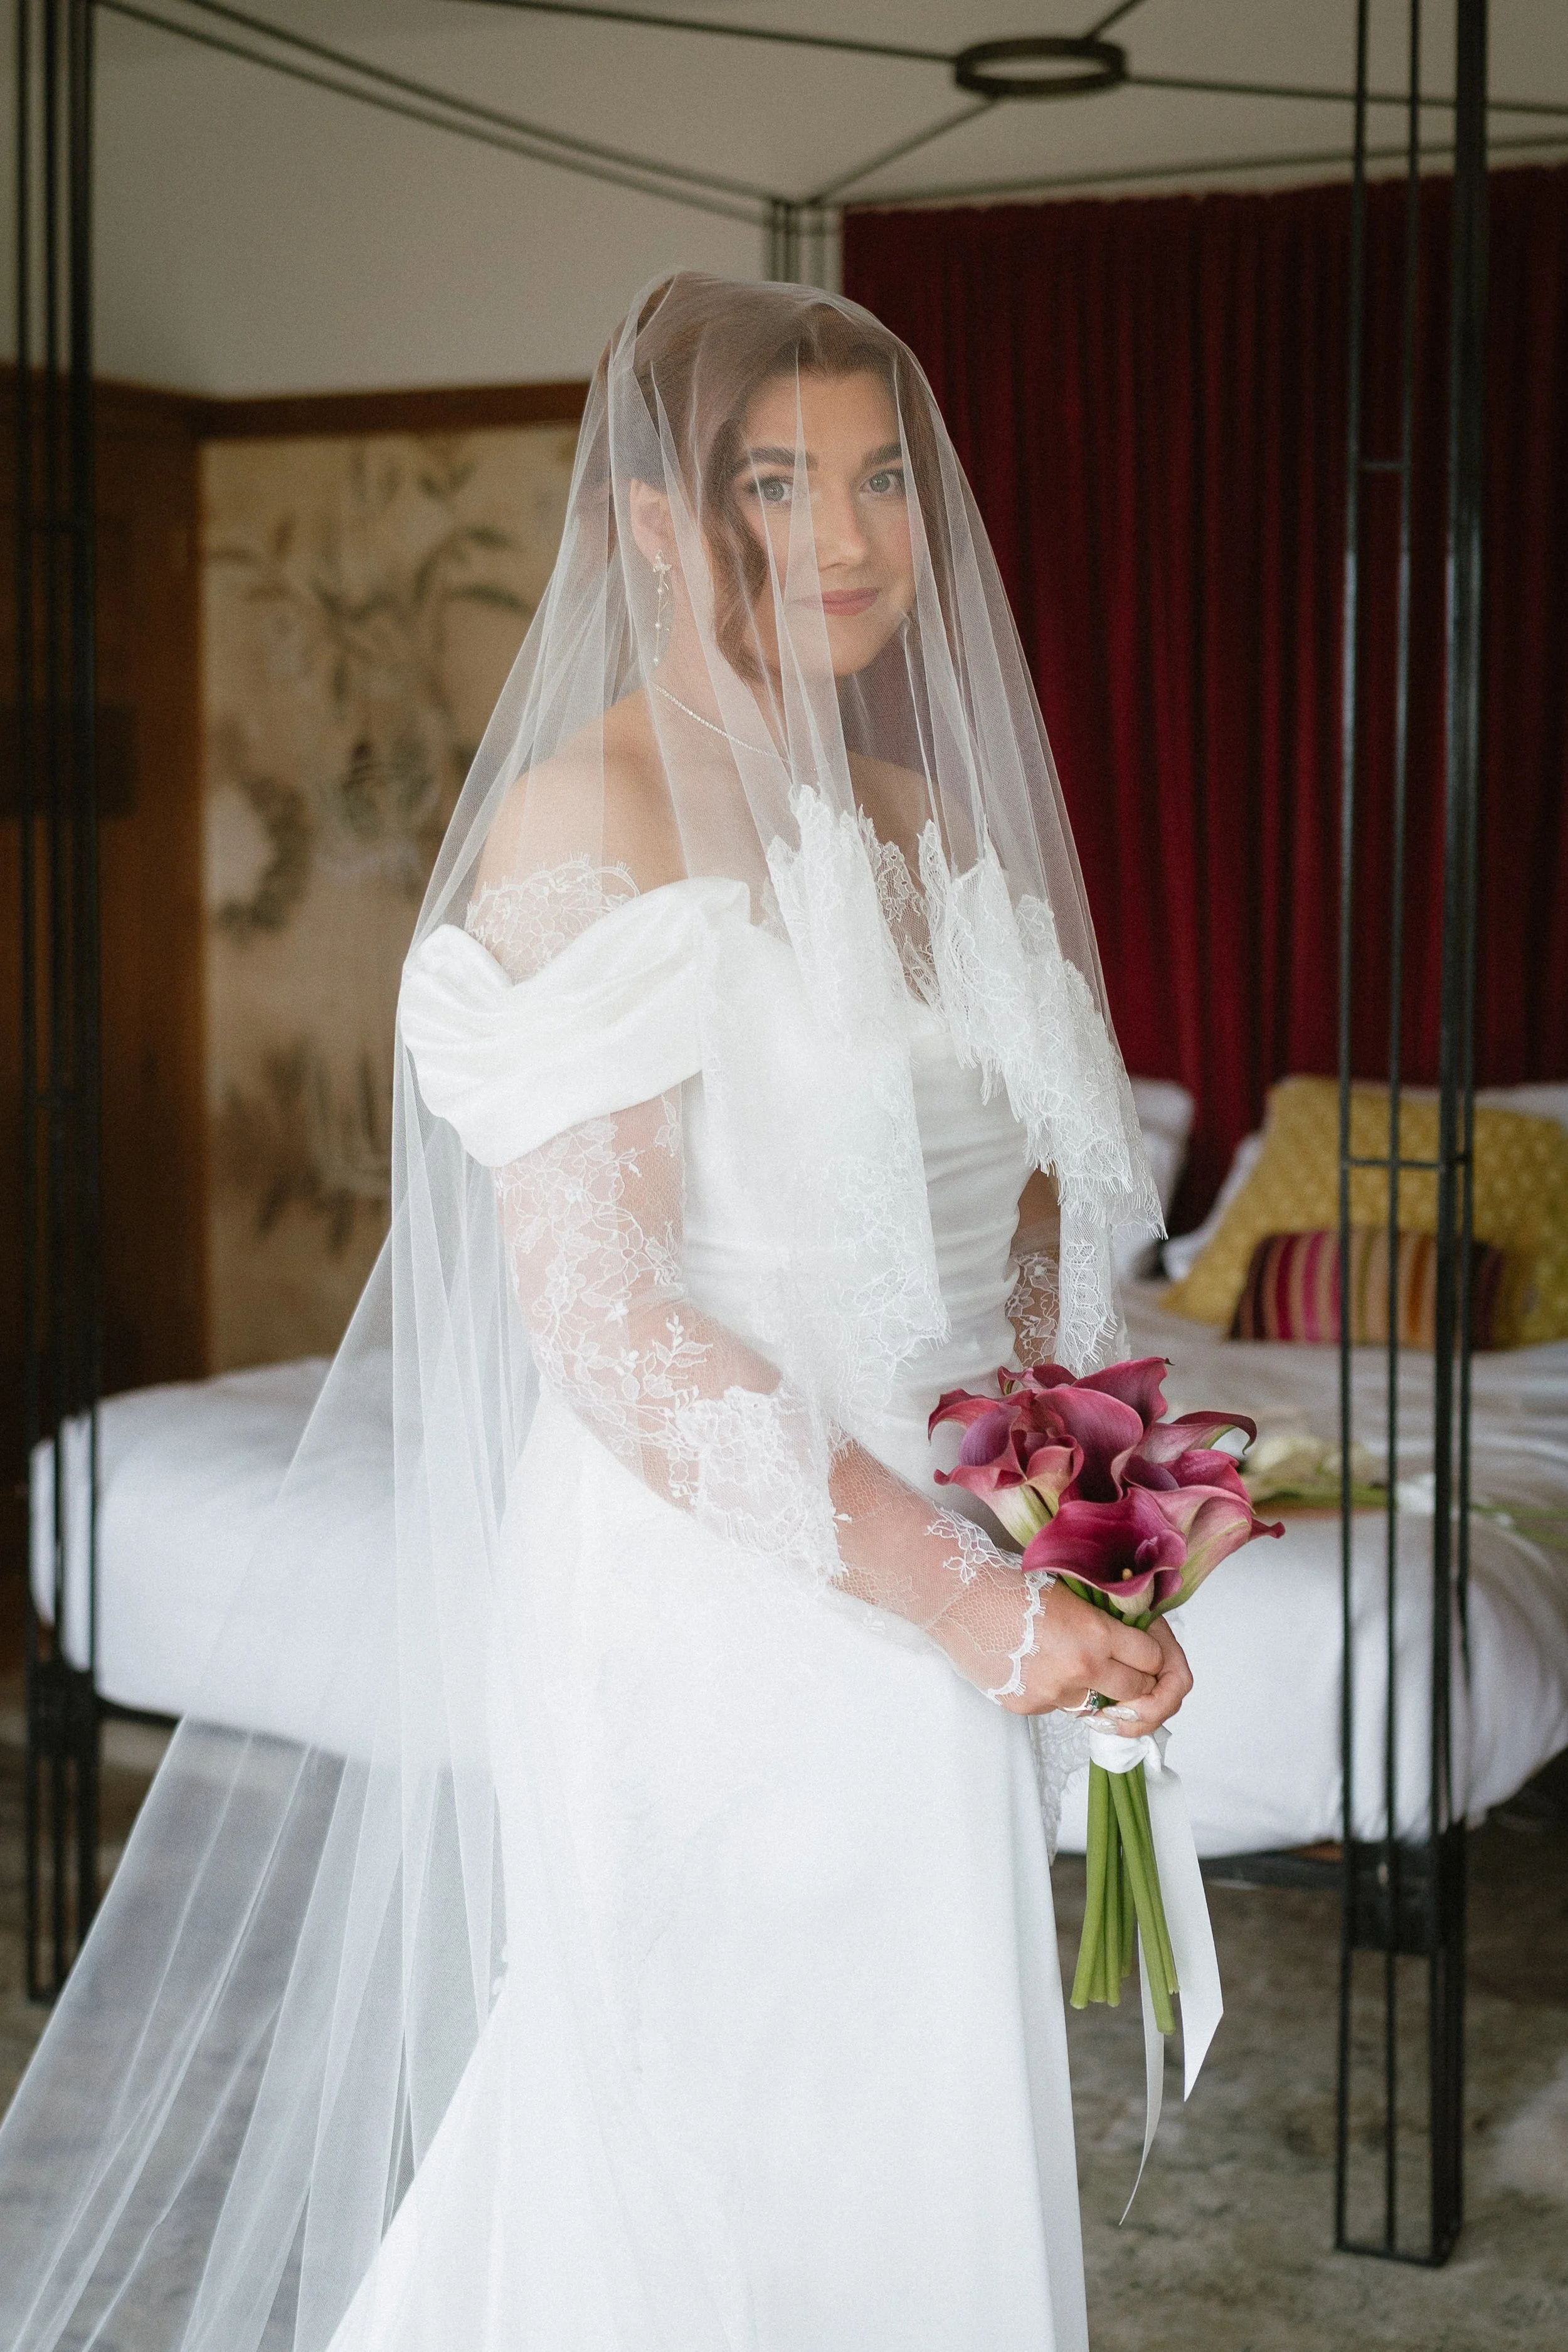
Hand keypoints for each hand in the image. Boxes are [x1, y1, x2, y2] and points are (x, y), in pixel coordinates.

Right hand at [1001, 1583, 1188, 1727]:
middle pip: (1137, 1692)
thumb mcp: (1074, 1592)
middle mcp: (1080, 1670)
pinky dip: (1060, 1691)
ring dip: (1098, 1689)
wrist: (959, 1597)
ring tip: (1079, 1664)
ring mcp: (1054, 1694)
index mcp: (1096, 1634)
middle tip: (1125, 1664)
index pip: (1154, 1659)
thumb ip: (1108, 1619)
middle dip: (1137, 1678)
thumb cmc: (1013, 1583)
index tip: (1145, 1648)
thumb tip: (1136, 1640)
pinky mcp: (1029, 1707)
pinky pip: (1061, 1706)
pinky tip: (1041, 1666)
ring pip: (1099, 1705)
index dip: (1153, 1653)